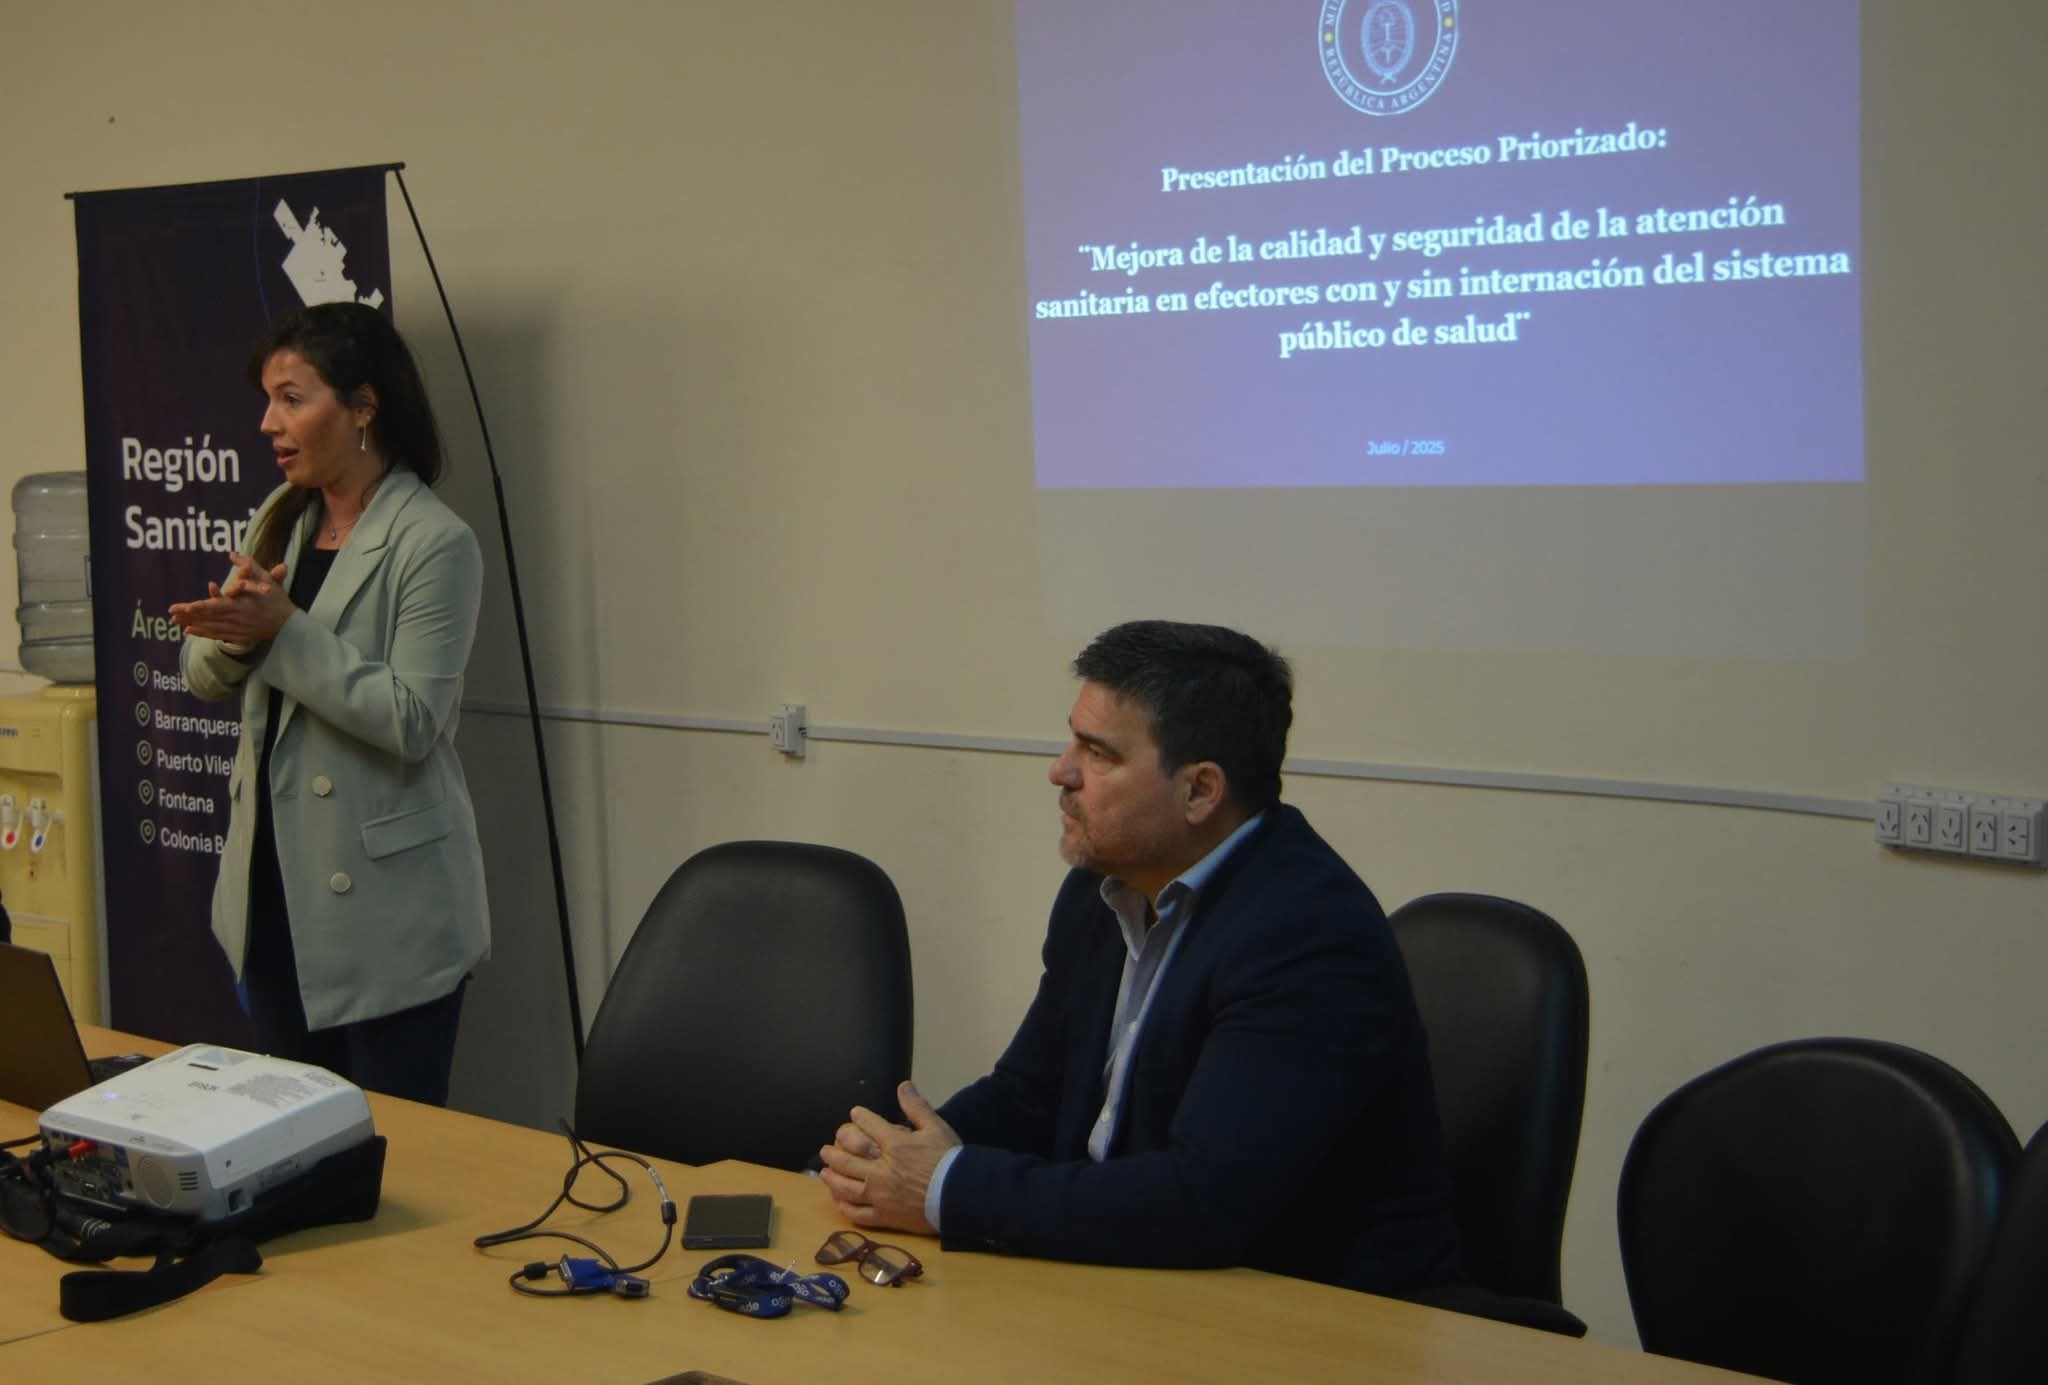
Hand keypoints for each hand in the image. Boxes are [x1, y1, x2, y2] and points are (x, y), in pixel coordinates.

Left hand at [169, 553, 294, 646]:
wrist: (289, 625)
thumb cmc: (276, 600)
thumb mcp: (265, 580)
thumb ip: (249, 566)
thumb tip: (232, 554)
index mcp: (241, 605)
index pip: (215, 606)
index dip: (199, 607)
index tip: (185, 607)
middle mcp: (236, 619)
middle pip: (208, 617)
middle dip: (188, 615)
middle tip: (171, 613)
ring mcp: (236, 629)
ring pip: (210, 627)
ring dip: (192, 624)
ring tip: (175, 621)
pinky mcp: (238, 636)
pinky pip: (216, 635)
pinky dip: (202, 633)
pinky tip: (189, 630)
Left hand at [816, 1081, 958, 1234]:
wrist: (960, 1195)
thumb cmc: (948, 1160)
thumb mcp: (936, 1127)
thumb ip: (916, 1107)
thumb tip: (902, 1085)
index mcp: (894, 1145)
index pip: (869, 1126)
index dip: (859, 1117)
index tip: (854, 1114)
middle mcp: (880, 1170)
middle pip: (848, 1159)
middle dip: (833, 1152)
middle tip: (825, 1150)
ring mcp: (879, 1195)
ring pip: (846, 1187)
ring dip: (832, 1178)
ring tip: (824, 1173)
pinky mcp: (884, 1216)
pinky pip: (858, 1213)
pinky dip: (845, 1207)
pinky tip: (839, 1201)